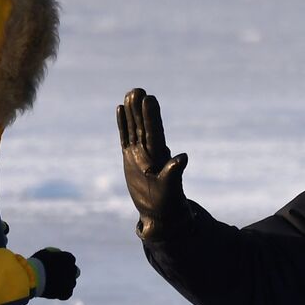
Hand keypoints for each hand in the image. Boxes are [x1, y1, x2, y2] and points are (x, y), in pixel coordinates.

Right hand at [28, 247, 78, 299]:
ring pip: (71, 283)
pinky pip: (66, 294)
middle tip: (60, 276)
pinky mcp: (67, 293)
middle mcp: (73, 269)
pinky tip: (53, 292)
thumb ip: (52, 255)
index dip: (64, 263)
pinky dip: (61, 294)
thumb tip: (54, 256)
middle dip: (69, 273)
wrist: (33, 277)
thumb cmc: (36, 264)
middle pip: (75, 271)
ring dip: (65, 284)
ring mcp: (71, 282)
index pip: (70, 259)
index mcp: (69, 258)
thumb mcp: (44, 254)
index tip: (59, 266)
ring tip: (53, 285)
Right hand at [117, 88, 191, 240]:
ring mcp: (139, 154)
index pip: (154, 132)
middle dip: (140, 110)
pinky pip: (125, 138)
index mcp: (159, 157)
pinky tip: (121, 109)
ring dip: (132, 112)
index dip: (151, 116)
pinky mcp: (130, 158)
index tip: (149, 99)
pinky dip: (123, 124)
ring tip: (129, 93)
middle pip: (143, 127)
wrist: (160, 214)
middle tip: (137, 90)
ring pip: (134, 129)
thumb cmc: (168, 204)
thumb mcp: (170, 189)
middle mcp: (150, 152)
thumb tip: (183, 159)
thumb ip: (174, 173)